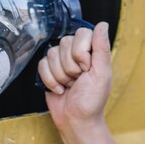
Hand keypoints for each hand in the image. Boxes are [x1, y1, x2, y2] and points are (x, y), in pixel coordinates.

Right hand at [37, 22, 113, 142]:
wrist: (76, 119)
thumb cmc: (92, 100)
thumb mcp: (102, 73)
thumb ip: (101, 47)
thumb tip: (102, 24)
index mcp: (92, 51)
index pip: (81, 34)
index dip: (81, 52)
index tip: (87, 67)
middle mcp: (76, 52)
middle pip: (64, 42)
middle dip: (71, 66)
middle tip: (79, 78)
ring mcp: (61, 60)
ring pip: (52, 54)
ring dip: (61, 75)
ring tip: (70, 84)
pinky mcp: (48, 70)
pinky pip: (42, 65)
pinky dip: (50, 80)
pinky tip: (60, 88)